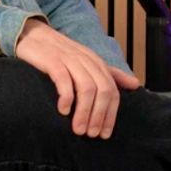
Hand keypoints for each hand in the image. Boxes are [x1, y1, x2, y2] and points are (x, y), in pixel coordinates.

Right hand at [14, 19, 141, 137]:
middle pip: (103, 90)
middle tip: (91, 135)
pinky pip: (63, 79)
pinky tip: (63, 110)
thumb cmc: (62, 54)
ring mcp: (70, 60)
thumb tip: (136, 84)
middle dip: (99, 115)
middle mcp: (87, 61)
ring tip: (77, 129)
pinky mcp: (52, 60)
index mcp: (97, 64)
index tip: (105, 134)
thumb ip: (112, 74)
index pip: (112, 91)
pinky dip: (66, 96)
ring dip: (84, 111)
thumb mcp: (89, 63)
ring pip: (86, 87)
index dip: (111, 114)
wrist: (34, 36)